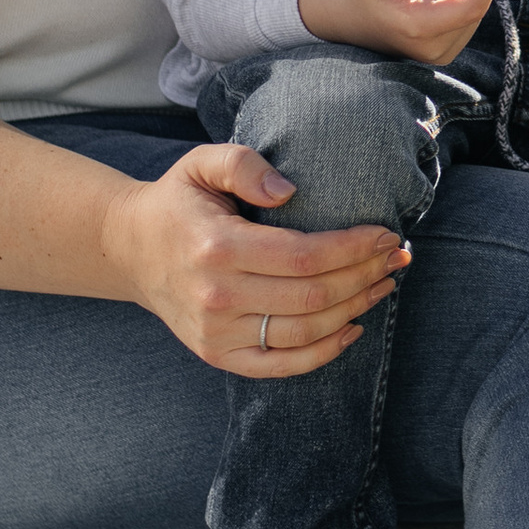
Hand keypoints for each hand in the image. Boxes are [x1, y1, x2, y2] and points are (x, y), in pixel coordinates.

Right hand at [103, 145, 407, 375]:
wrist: (131, 249)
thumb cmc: (179, 201)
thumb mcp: (202, 162)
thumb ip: (244, 164)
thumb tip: (290, 190)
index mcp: (217, 247)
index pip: (303, 256)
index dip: (353, 248)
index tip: (386, 234)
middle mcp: (216, 296)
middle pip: (312, 297)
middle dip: (364, 276)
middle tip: (397, 257)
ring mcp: (216, 333)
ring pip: (304, 332)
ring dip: (355, 309)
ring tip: (384, 284)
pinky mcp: (217, 355)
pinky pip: (280, 365)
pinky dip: (323, 353)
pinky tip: (354, 327)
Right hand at [299, 0, 496, 64]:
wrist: (354, 19)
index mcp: (417, 28)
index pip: (470, 9)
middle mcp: (434, 48)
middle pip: (473, 3)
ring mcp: (442, 53)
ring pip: (474, 9)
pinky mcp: (448, 52)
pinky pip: (470, 17)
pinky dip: (455, 2)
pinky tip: (428, 6)